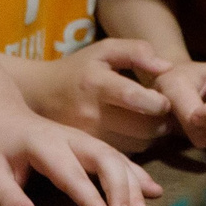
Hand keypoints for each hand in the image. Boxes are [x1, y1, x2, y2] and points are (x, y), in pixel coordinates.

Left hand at [0, 97, 161, 205]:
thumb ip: (6, 198)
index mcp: (44, 146)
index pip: (72, 174)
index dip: (92, 197)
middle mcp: (69, 140)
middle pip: (103, 159)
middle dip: (120, 189)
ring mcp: (82, 139)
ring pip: (115, 157)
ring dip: (133, 184)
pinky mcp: (89, 144)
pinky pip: (118, 157)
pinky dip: (136, 174)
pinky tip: (152, 191)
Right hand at [11, 39, 175, 150]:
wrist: (39, 96)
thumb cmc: (79, 70)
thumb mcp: (104, 50)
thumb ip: (136, 51)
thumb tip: (166, 68)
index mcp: (95, 83)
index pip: (135, 98)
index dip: (158, 102)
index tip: (163, 98)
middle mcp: (90, 113)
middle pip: (143, 128)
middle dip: (161, 121)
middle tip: (161, 111)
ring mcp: (88, 137)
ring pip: (138, 144)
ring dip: (151, 135)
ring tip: (146, 119)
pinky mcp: (89, 152)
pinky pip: (126, 155)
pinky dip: (136, 144)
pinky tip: (132, 131)